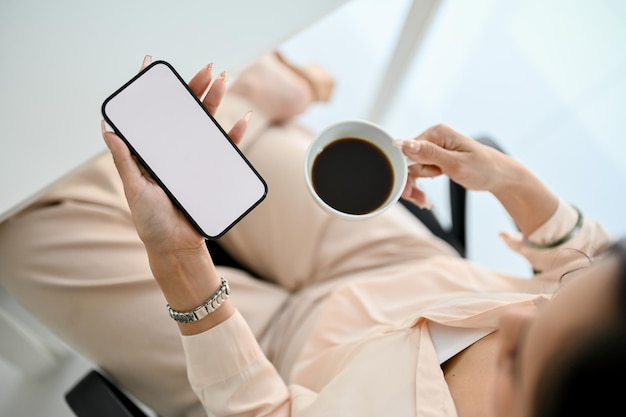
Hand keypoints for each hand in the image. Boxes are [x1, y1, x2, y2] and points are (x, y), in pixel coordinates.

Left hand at [102, 56, 250, 256]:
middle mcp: (172, 151)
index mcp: (150, 153)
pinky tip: (242, 119)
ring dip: (215, 102)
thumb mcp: (135, 190)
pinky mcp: (212, 172)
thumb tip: (108, 129)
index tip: (150, 64)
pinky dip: (236, 135)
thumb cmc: (151, 222)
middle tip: (205, 69)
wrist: (177, 247)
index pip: (149, 114)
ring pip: (205, 124)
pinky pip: (226, 150)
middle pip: (183, 112)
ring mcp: (193, 160)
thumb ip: (124, 161)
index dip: (150, 89)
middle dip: (194, 88)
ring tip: (222, 81)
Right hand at [396, 124, 558, 235]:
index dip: (406, 173)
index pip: (407, 152)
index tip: (410, 191)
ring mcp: (434, 147)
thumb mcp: (456, 164)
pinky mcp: (435, 157)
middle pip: (407, 161)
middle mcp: (433, 137)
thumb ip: (429, 154)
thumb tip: (404, 144)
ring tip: (424, 201)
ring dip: (416, 187)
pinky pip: (420, 172)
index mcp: (437, 133)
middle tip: (420, 199)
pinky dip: (420, 185)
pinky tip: (424, 196)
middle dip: (411, 183)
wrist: (499, 176)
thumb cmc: (484, 169)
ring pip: (412, 169)